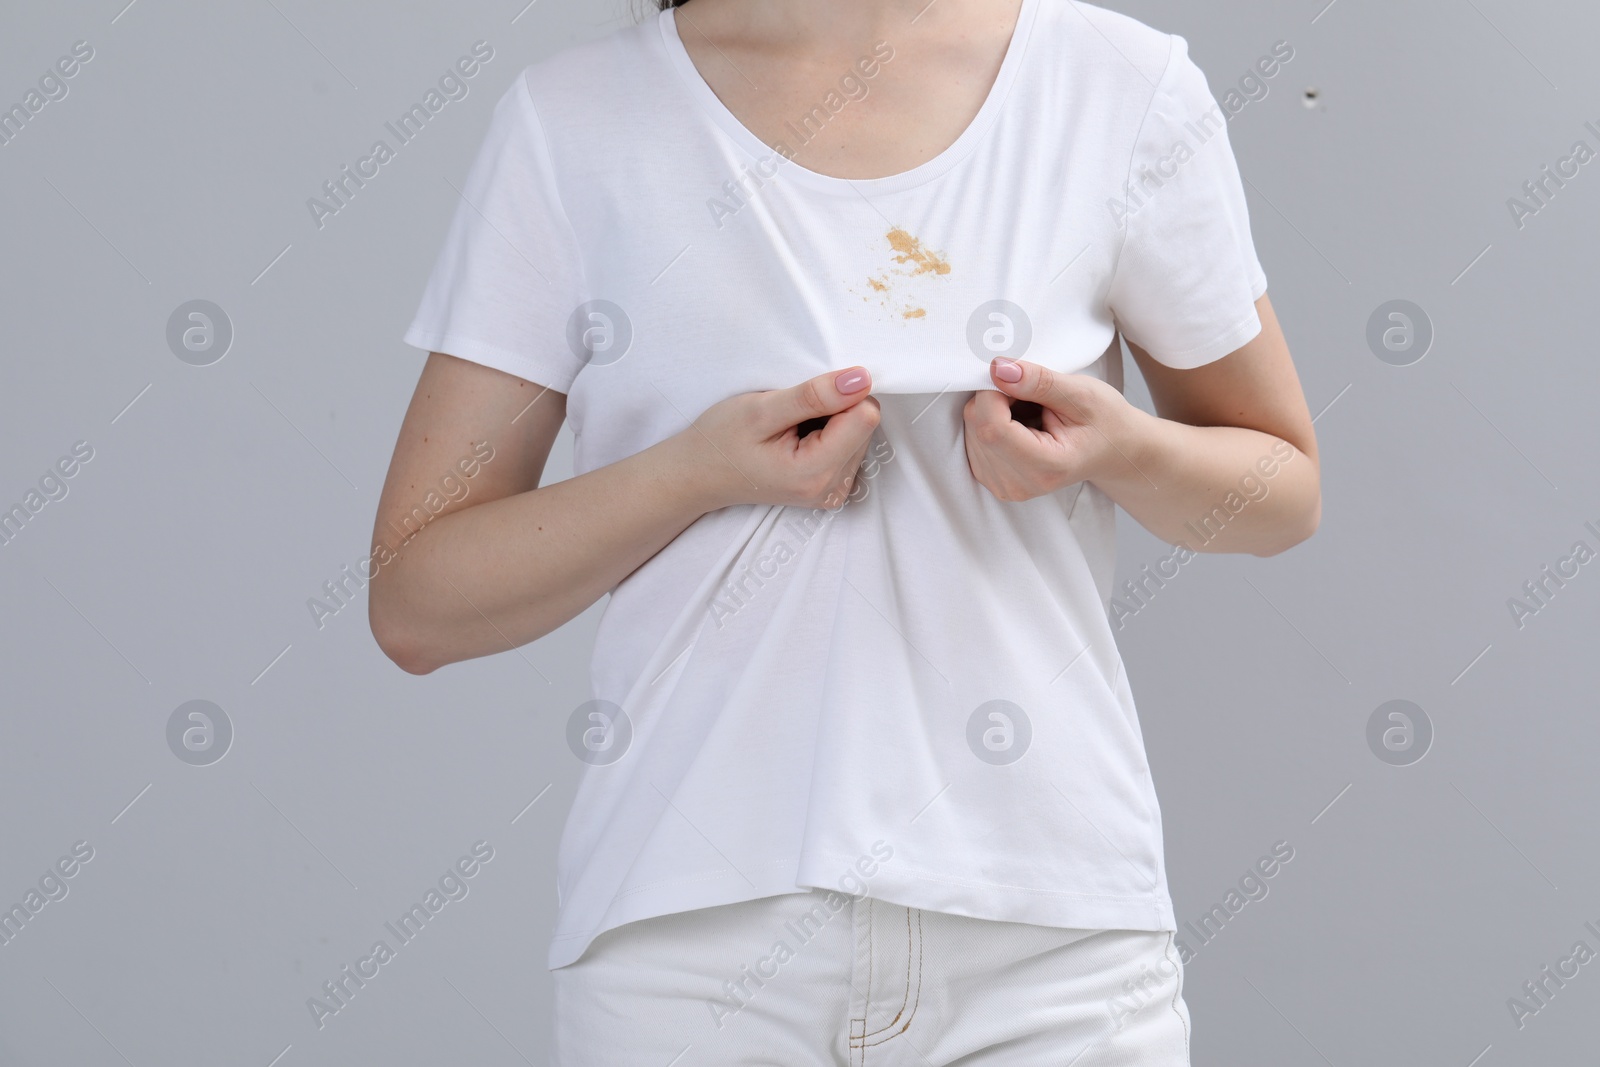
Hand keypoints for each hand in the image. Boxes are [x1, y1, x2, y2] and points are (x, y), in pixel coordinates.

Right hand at [681, 367, 881, 510]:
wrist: (698, 475)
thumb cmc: (721, 441)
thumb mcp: (762, 410)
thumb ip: (814, 396)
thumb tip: (861, 380)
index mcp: (817, 473)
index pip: (865, 415)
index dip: (838, 394)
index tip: (804, 399)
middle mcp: (832, 488)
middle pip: (865, 425)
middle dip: (834, 408)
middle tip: (791, 416)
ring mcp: (833, 491)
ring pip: (859, 432)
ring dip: (829, 420)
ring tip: (789, 429)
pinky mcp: (831, 487)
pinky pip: (849, 445)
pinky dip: (827, 433)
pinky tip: (796, 439)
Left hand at [963, 356, 1135, 501]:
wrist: (1113, 450)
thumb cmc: (1104, 422)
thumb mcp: (1081, 393)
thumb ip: (1039, 381)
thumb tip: (998, 370)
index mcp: (1045, 467)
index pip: (992, 427)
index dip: (994, 392)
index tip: (1016, 376)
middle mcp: (1019, 484)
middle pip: (978, 427)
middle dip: (994, 398)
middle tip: (1030, 394)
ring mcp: (1003, 486)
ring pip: (971, 430)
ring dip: (993, 409)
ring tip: (1030, 411)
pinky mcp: (992, 479)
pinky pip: (973, 439)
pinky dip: (990, 421)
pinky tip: (1018, 423)